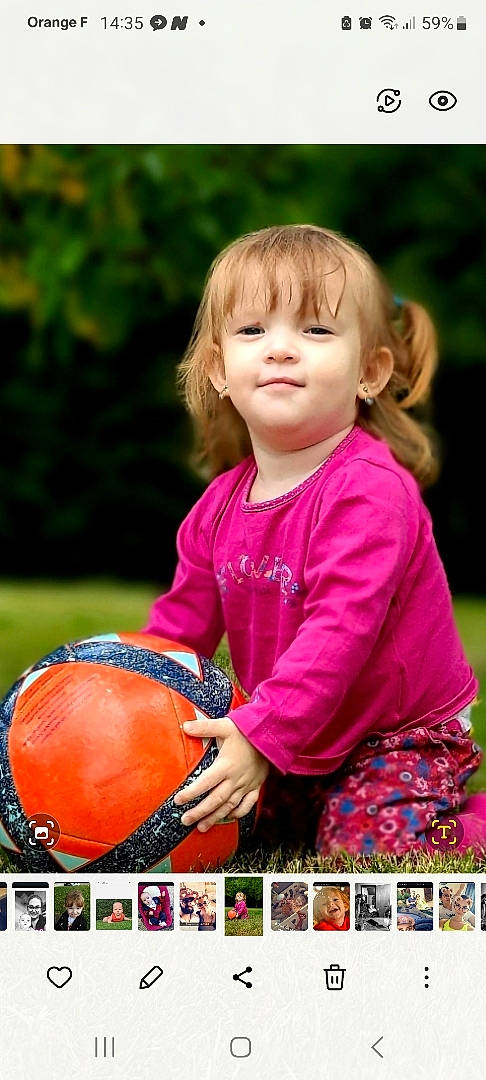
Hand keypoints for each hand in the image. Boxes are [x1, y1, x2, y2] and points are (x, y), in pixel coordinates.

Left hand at [173, 716, 268, 831]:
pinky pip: (248, 804)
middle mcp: (236, 778)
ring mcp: (247, 784)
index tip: (178, 801)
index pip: (204, 783)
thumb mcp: (224, 726)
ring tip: (202, 827)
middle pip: (215, 800)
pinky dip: (238, 813)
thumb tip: (185, 726)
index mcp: (226, 765)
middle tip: (186, 820)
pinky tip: (229, 817)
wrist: (274, 734)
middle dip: (199, 812)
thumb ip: (204, 727)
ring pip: (230, 805)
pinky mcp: (256, 785)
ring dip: (215, 817)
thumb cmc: (248, 730)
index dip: (191, 793)